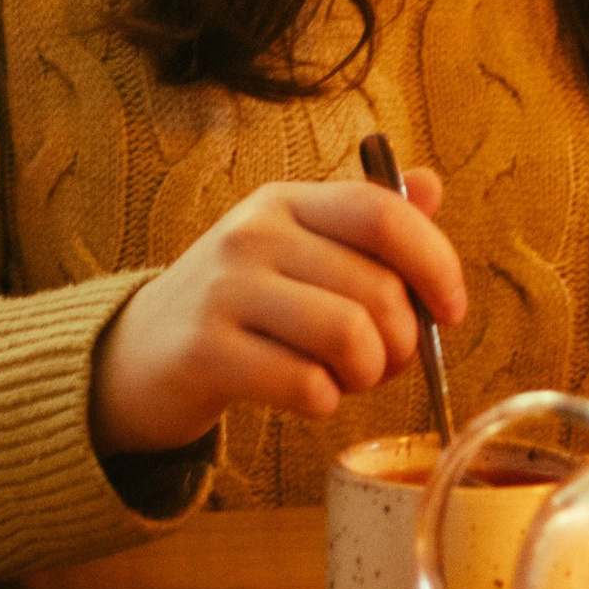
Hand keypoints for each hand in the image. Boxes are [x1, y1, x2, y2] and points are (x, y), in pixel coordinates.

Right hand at [92, 173, 465, 457]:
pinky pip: (305, 384)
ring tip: (348, 378)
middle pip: (377, 288)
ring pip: (348, 336)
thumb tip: (431, 186)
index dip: (436, 262)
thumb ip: (364, 223)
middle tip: (384, 362)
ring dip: (367, 374)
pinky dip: (324, 401)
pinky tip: (307, 395)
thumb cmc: (238, 306)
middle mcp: (254, 235)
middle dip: (403, 341)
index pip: (383, 212)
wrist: (137, 358)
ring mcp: (225, 291)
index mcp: (286, 202)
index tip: (452, 309)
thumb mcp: (295, 249)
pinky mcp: (205, 352)